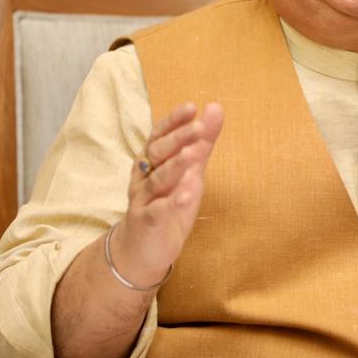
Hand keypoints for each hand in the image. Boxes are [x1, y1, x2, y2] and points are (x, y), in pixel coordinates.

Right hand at [111, 102, 224, 286]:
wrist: (142, 250)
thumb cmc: (167, 203)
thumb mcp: (190, 171)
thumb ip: (202, 142)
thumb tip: (215, 107)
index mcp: (152, 160)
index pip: (160, 135)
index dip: (174, 121)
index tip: (191, 107)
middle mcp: (144, 176)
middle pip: (157, 153)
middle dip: (177, 139)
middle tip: (198, 126)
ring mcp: (143, 200)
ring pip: (156, 180)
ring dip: (174, 166)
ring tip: (191, 154)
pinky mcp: (147, 223)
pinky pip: (158, 211)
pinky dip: (173, 202)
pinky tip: (187, 194)